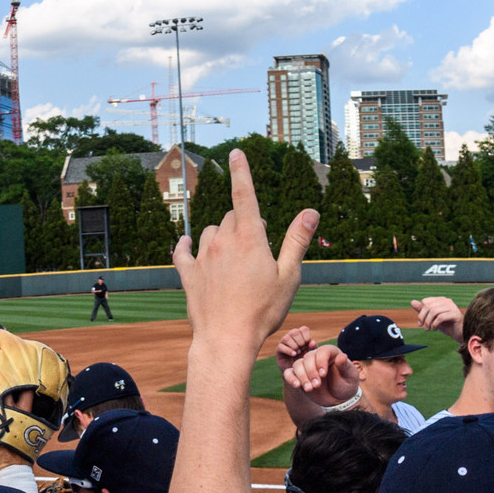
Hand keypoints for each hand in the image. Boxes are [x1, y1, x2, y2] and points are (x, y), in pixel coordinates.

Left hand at [171, 149, 315, 357]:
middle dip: (244, 226)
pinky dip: (188, 246)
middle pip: (232, 218)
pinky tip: (190, 246)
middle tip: (257, 253)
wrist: (226, 340)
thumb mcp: (289, 277)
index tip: (236, 152)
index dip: (241, 172)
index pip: (245, 195)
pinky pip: (183, 250)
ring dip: (220, 238)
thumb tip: (310, 211)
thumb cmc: (263, 311)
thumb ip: (297, 241)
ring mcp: (202, 257)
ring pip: (210, 233)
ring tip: (233, 261)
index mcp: (250, 239)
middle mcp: (222, 242)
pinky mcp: (187, 274)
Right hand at [273, 325, 315, 365]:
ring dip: (294, 346)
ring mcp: (284, 342)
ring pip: (287, 338)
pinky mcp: (278, 349)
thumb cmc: (305, 361)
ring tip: (298, 353)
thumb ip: (313, 347)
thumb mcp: (311, 354)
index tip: (307, 345)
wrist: (297, 371)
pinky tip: (294, 355)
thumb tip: (312, 341)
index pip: (304, 329)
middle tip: (302, 349)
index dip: (307, 336)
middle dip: (300, 341)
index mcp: (301, 335)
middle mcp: (292, 336)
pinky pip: (281, 346)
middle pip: (295, 332)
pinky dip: (288, 350)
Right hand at [283, 343, 359, 406]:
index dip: (320, 361)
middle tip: (317, 385)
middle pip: (308, 358)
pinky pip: (289, 373)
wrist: (338, 399)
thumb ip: (345, 366)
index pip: (322, 351)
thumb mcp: (350, 376)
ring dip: (302, 377)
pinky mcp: (299, 375)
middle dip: (311, 372)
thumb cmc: (346, 385)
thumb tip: (342, 356)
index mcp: (330, 353)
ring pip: (297, 364)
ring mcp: (307, 366)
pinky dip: (291, 378)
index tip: (323, 375)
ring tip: (309, 389)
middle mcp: (317, 357)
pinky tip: (297, 385)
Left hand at [409, 296, 462, 337]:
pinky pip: (441, 317)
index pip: (426, 302)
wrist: (460, 334)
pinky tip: (435, 329)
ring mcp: (452, 307)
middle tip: (422, 327)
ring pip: (434, 311)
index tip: (420, 323)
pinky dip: (435, 324)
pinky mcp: (456, 314)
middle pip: (429, 306)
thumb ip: (423, 310)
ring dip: (428, 322)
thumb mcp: (432, 318)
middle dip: (423, 317)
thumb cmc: (447, 325)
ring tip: (428, 329)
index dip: (420, 312)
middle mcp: (447, 301)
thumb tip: (412, 302)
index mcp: (441, 300)